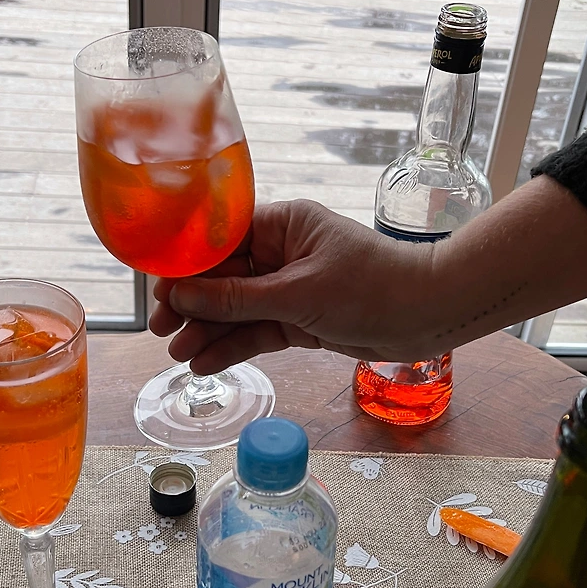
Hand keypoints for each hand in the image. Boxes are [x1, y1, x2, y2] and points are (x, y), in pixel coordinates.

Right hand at [150, 199, 440, 373]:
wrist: (427, 315)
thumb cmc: (372, 286)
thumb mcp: (298, 293)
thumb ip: (237, 298)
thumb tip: (180, 296)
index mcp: (283, 224)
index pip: (219, 239)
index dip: (186, 266)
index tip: (159, 291)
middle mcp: (282, 252)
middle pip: (222, 277)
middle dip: (192, 305)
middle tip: (161, 331)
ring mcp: (290, 288)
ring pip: (237, 309)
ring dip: (208, 331)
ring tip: (179, 356)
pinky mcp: (300, 320)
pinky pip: (257, 331)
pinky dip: (234, 347)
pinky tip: (206, 363)